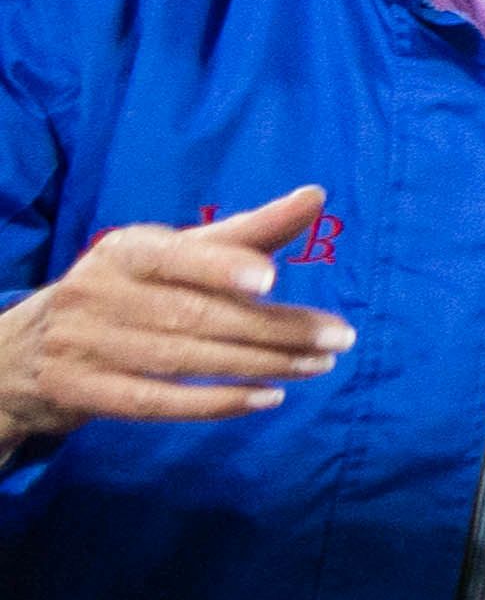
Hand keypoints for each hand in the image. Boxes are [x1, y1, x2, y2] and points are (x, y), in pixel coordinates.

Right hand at [0, 186, 350, 451]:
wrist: (25, 350)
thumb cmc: (127, 291)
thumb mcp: (173, 254)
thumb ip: (244, 233)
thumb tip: (316, 196)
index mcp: (124, 251)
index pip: (177, 256)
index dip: (220, 267)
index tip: (271, 278)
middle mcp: (98, 293)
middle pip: (196, 315)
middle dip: (274, 328)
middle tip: (338, 336)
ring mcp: (85, 346)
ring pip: (184, 359)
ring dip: (260, 365)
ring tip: (320, 364)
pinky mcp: (82, 393)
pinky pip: (156, 402)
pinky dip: (216, 403)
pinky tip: (268, 397)